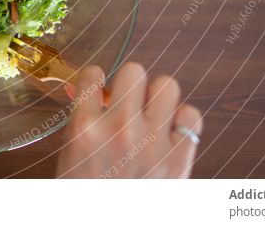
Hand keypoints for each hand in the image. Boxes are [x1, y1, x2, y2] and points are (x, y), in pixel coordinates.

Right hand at [56, 62, 202, 177]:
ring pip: (167, 84)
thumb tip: (92, 88)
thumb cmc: (86, 194)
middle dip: (131, 87)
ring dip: (159, 97)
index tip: (100, 92)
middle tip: (129, 105)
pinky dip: (184, 120)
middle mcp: (118, 128)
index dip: (98, 82)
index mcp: (84, 126)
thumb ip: (82, 118)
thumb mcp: (72, 153)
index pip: (93, 73)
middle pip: (134, 70)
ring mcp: (152, 142)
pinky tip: (171, 133)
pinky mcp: (179, 159)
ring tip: (152, 116)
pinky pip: (191, 115)